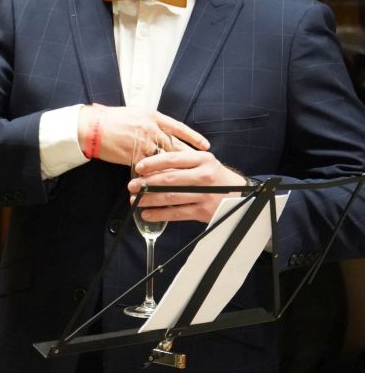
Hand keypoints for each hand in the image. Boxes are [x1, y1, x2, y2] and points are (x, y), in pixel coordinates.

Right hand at [77, 104, 209, 165]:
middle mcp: (150, 128)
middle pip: (176, 145)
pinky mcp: (134, 156)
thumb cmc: (109, 119)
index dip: (193, 137)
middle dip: (189, 157)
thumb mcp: (133, 114)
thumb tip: (161, 131)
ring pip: (165, 158)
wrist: (91, 127)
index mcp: (152, 116)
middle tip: (201, 166)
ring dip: (175, 169)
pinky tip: (164, 182)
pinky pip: (150, 168)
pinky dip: (157, 176)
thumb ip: (149, 122)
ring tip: (187, 178)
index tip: (205, 145)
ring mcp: (143, 143)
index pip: (178, 127)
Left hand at [127, 146, 245, 222]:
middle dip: (147, 183)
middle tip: (132, 186)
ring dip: (149, 199)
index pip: (173, 159)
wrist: (242, 195)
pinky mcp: (204, 211)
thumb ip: (183, 162)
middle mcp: (204, 176)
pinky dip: (159, 214)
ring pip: (171, 197)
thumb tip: (151, 166)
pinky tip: (148, 214)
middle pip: (169, 179)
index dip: (153, 163)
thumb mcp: (204, 163)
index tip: (138, 167)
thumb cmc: (216, 177)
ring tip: (135, 200)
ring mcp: (205, 195)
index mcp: (202, 160)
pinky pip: (177, 213)